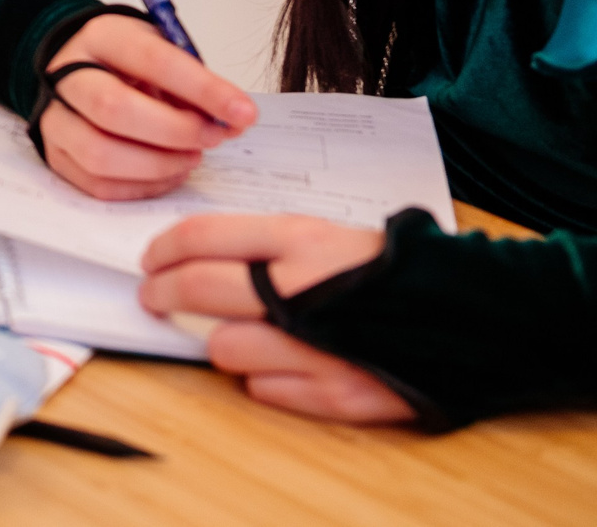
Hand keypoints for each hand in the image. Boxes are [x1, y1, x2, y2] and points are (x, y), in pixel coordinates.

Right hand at [37, 14, 256, 198]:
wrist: (80, 69)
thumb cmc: (129, 63)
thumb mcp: (162, 52)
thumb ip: (194, 85)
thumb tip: (233, 121)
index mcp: (100, 37)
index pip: (151, 60)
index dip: (201, 89)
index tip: (242, 112)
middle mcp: (65, 75)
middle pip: (113, 109)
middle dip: (175, 131)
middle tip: (213, 138)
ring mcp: (53, 117)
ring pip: (99, 153)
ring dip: (157, 165)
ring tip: (190, 158)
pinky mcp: (54, 153)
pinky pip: (96, 185)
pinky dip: (142, 186)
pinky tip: (167, 173)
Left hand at [139, 214, 408, 421]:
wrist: (475, 315)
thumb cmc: (394, 273)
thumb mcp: (329, 235)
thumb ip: (267, 246)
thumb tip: (197, 256)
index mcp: (299, 240)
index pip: (200, 238)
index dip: (162, 251)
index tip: (150, 261)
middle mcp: (301, 288)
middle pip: (197, 288)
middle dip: (162, 294)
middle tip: (155, 298)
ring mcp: (318, 343)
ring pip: (224, 347)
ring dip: (219, 343)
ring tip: (234, 337)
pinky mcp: (338, 391)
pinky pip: (265, 390)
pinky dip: (262, 380)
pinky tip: (279, 366)